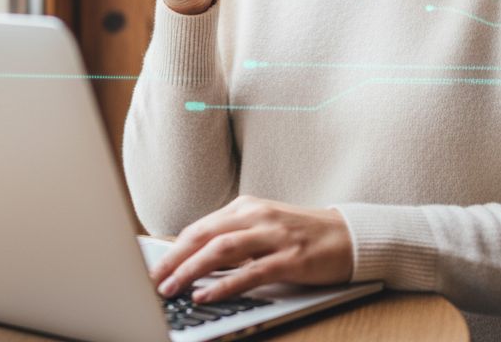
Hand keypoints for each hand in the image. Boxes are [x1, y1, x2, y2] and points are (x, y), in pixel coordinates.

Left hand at [149, 195, 353, 303]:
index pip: (200, 227)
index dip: (173, 249)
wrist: (347, 235)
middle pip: (205, 235)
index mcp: (246, 206)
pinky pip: (250, 272)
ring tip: (172, 288)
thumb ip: (233, 237)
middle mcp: (257, 215)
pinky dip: (224, 285)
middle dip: (174, 259)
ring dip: (192, 269)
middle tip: (154, 280)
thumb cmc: (301, 233)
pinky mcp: (290, 258)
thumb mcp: (263, 226)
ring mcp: (273, 235)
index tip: (153, 268)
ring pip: (222, 249)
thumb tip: (195, 260)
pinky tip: (207, 295)